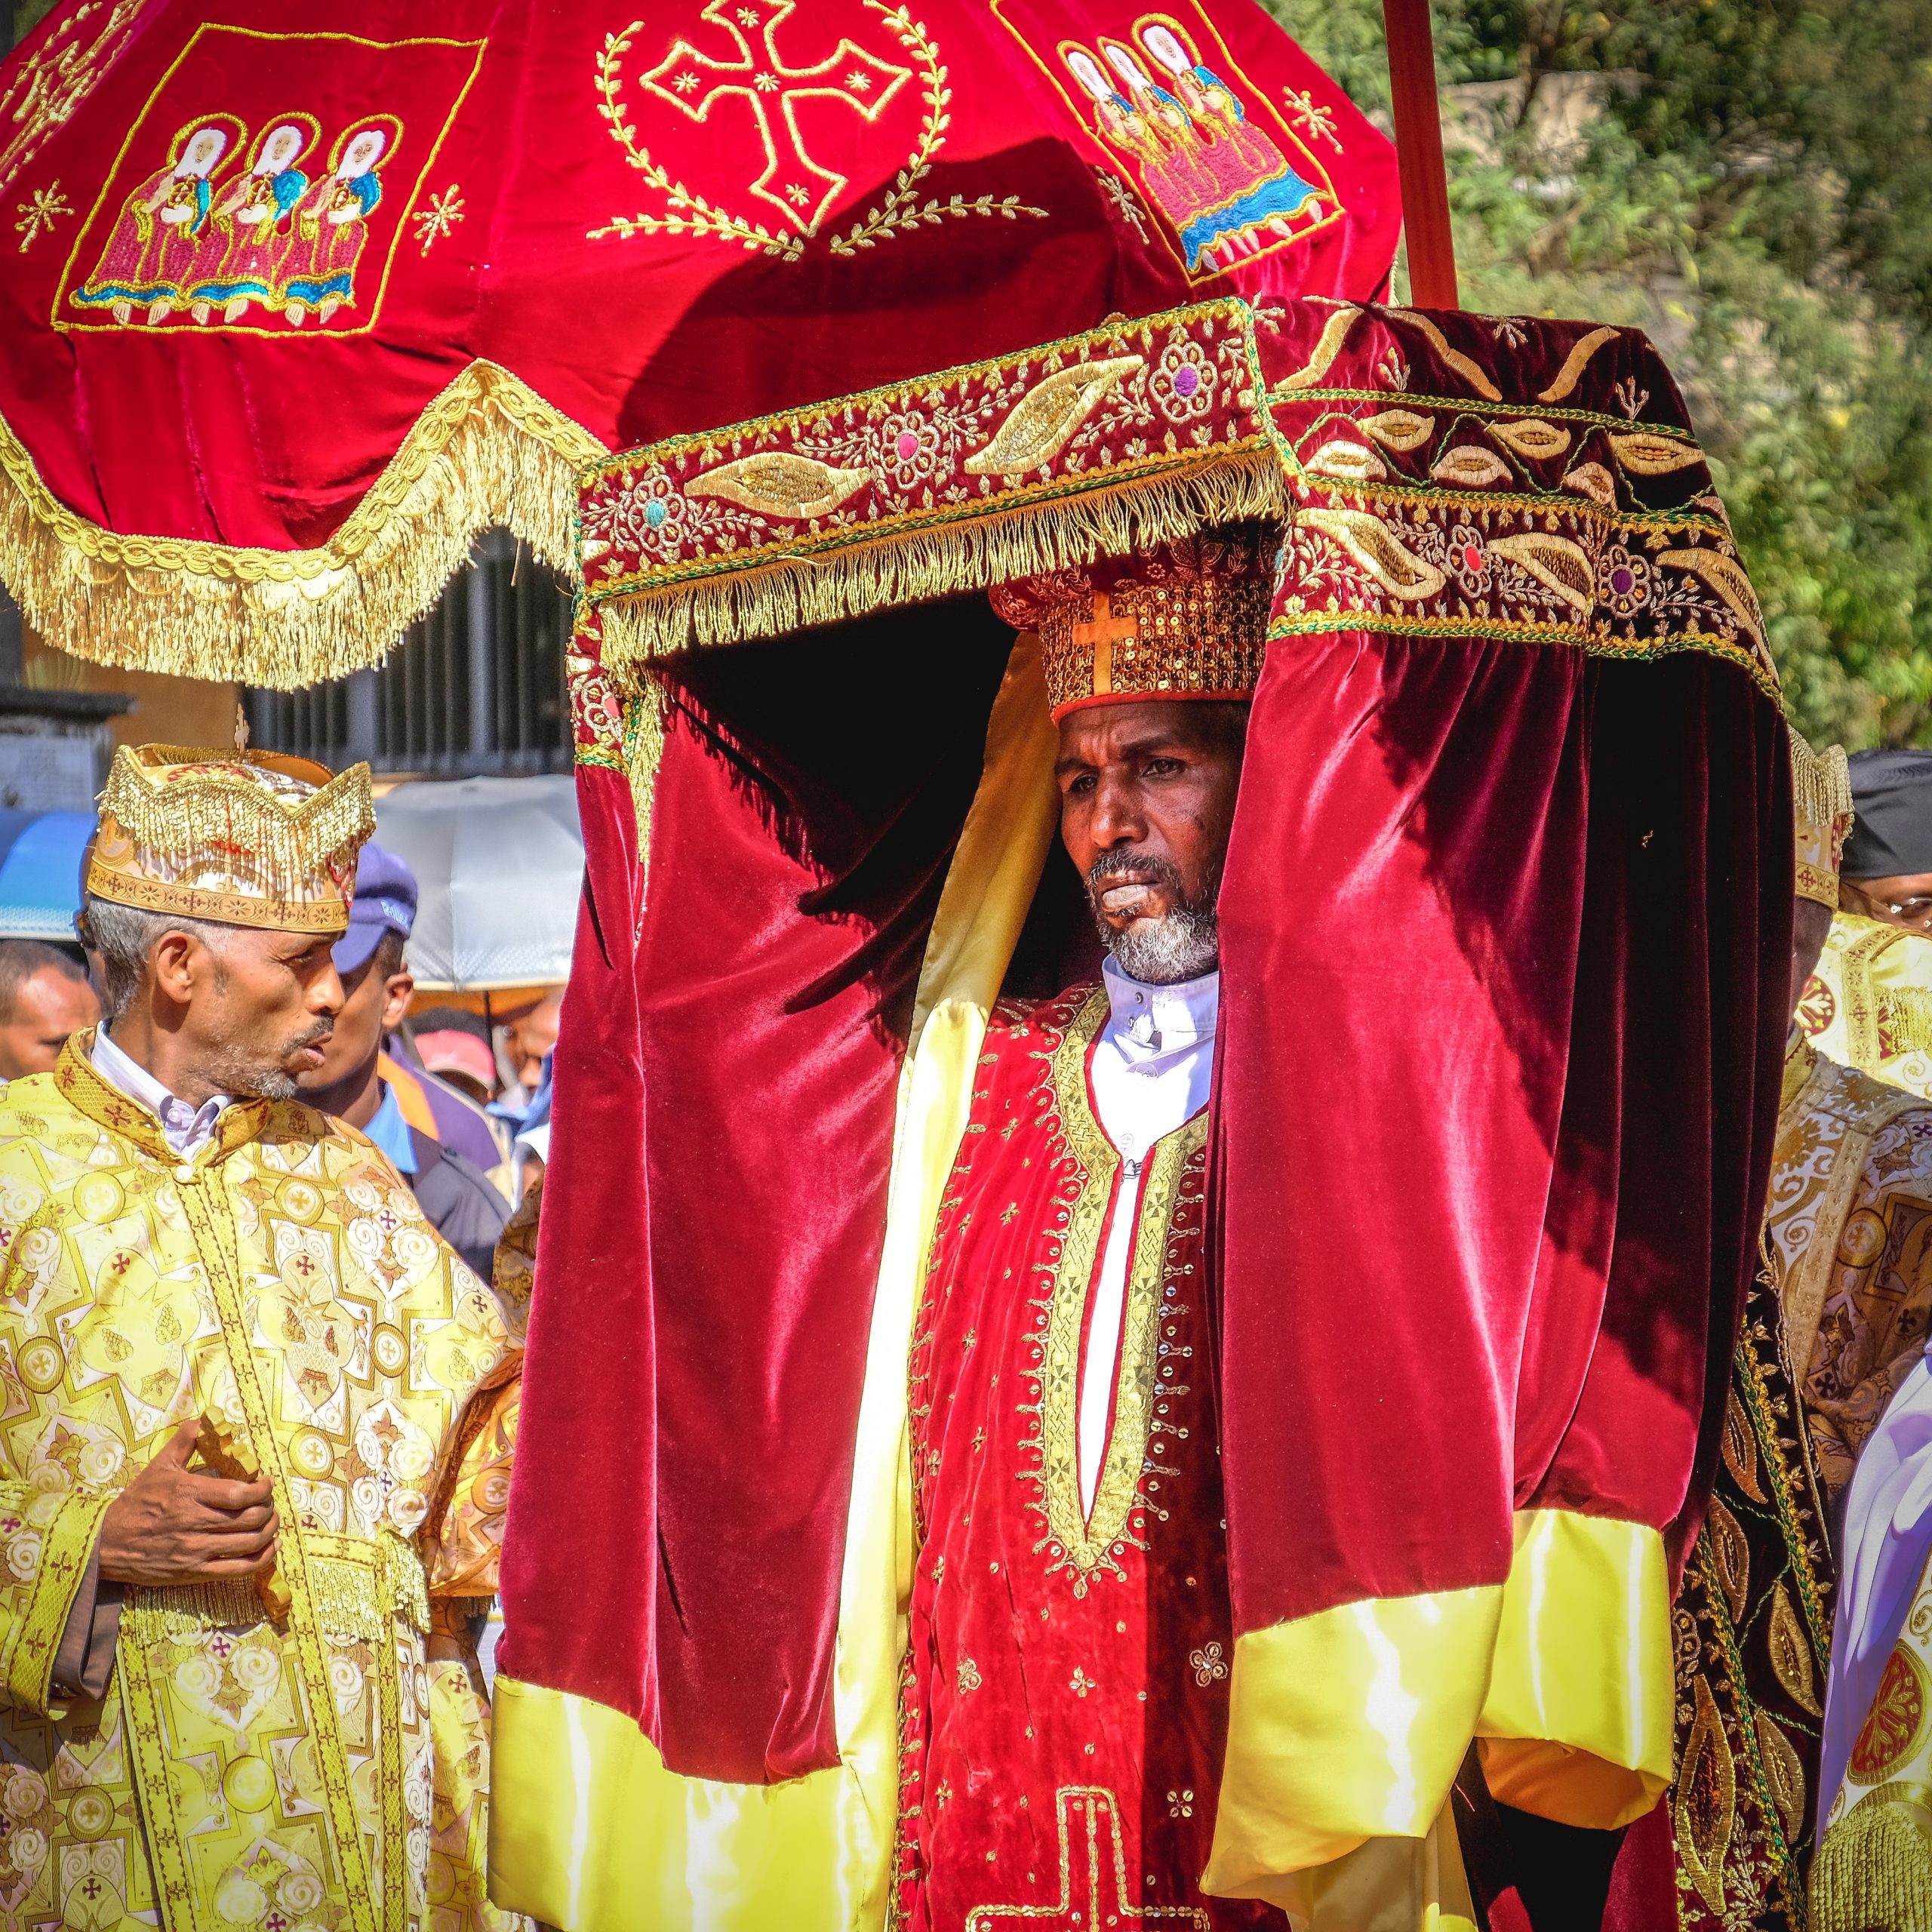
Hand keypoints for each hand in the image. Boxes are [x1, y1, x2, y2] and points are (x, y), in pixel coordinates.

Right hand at [97, 1421, 279, 1586]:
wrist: (106, 1542)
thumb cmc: (137, 1502)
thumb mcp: (159, 1466)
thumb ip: (185, 1440)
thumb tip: (204, 1419)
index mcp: (189, 1493)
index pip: (240, 1493)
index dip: (263, 1489)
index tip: (266, 1482)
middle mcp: (195, 1522)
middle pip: (251, 1518)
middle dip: (269, 1508)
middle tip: (269, 1502)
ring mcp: (195, 1551)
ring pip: (249, 1543)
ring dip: (269, 1531)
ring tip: (271, 1521)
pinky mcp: (193, 1573)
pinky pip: (238, 1570)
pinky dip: (261, 1559)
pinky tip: (269, 1548)